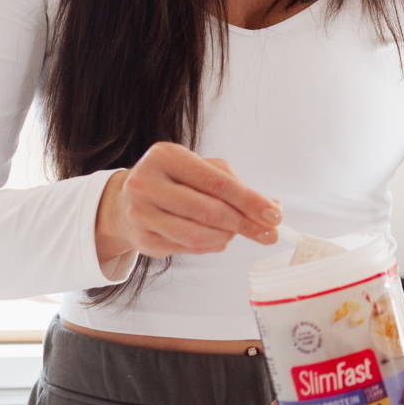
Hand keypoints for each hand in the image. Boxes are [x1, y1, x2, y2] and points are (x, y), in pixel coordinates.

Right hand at [96, 143, 280, 261]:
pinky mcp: (142, 239)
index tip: (275, 215)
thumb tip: (273, 209)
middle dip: (244, 224)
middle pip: (208, 211)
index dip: (250, 201)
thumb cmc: (176, 182)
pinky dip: (211, 246)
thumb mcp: (201, 170)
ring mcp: (140, 212)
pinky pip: (187, 248)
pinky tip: (218, 239)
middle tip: (267, 233)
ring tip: (236, 233)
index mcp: (166, 156)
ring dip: (227, 237)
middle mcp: (147, 182)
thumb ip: (236, 186)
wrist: (128, 201)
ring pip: (197, 234)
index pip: (217, 182)